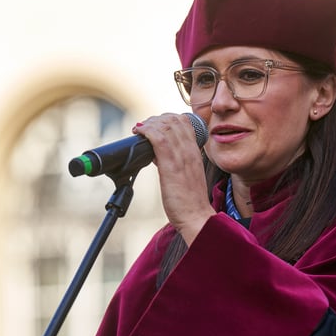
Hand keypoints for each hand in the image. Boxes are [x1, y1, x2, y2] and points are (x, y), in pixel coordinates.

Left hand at [133, 113, 214, 244]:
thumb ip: (177, 163)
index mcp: (195, 152)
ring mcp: (181, 156)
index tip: (155, 126)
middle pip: (174, 119)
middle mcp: (190, 150)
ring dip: (149, 123)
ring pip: (166, 125)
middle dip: (156, 119)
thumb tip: (157, 155)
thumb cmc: (190, 201)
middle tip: (144, 128)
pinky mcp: (171, 165)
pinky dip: (146, 131)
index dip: (168, 118)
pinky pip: (158, 138)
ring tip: (140, 130)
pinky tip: (139, 133)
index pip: (184, 122)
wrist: (196, 217)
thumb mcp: (187, 175)